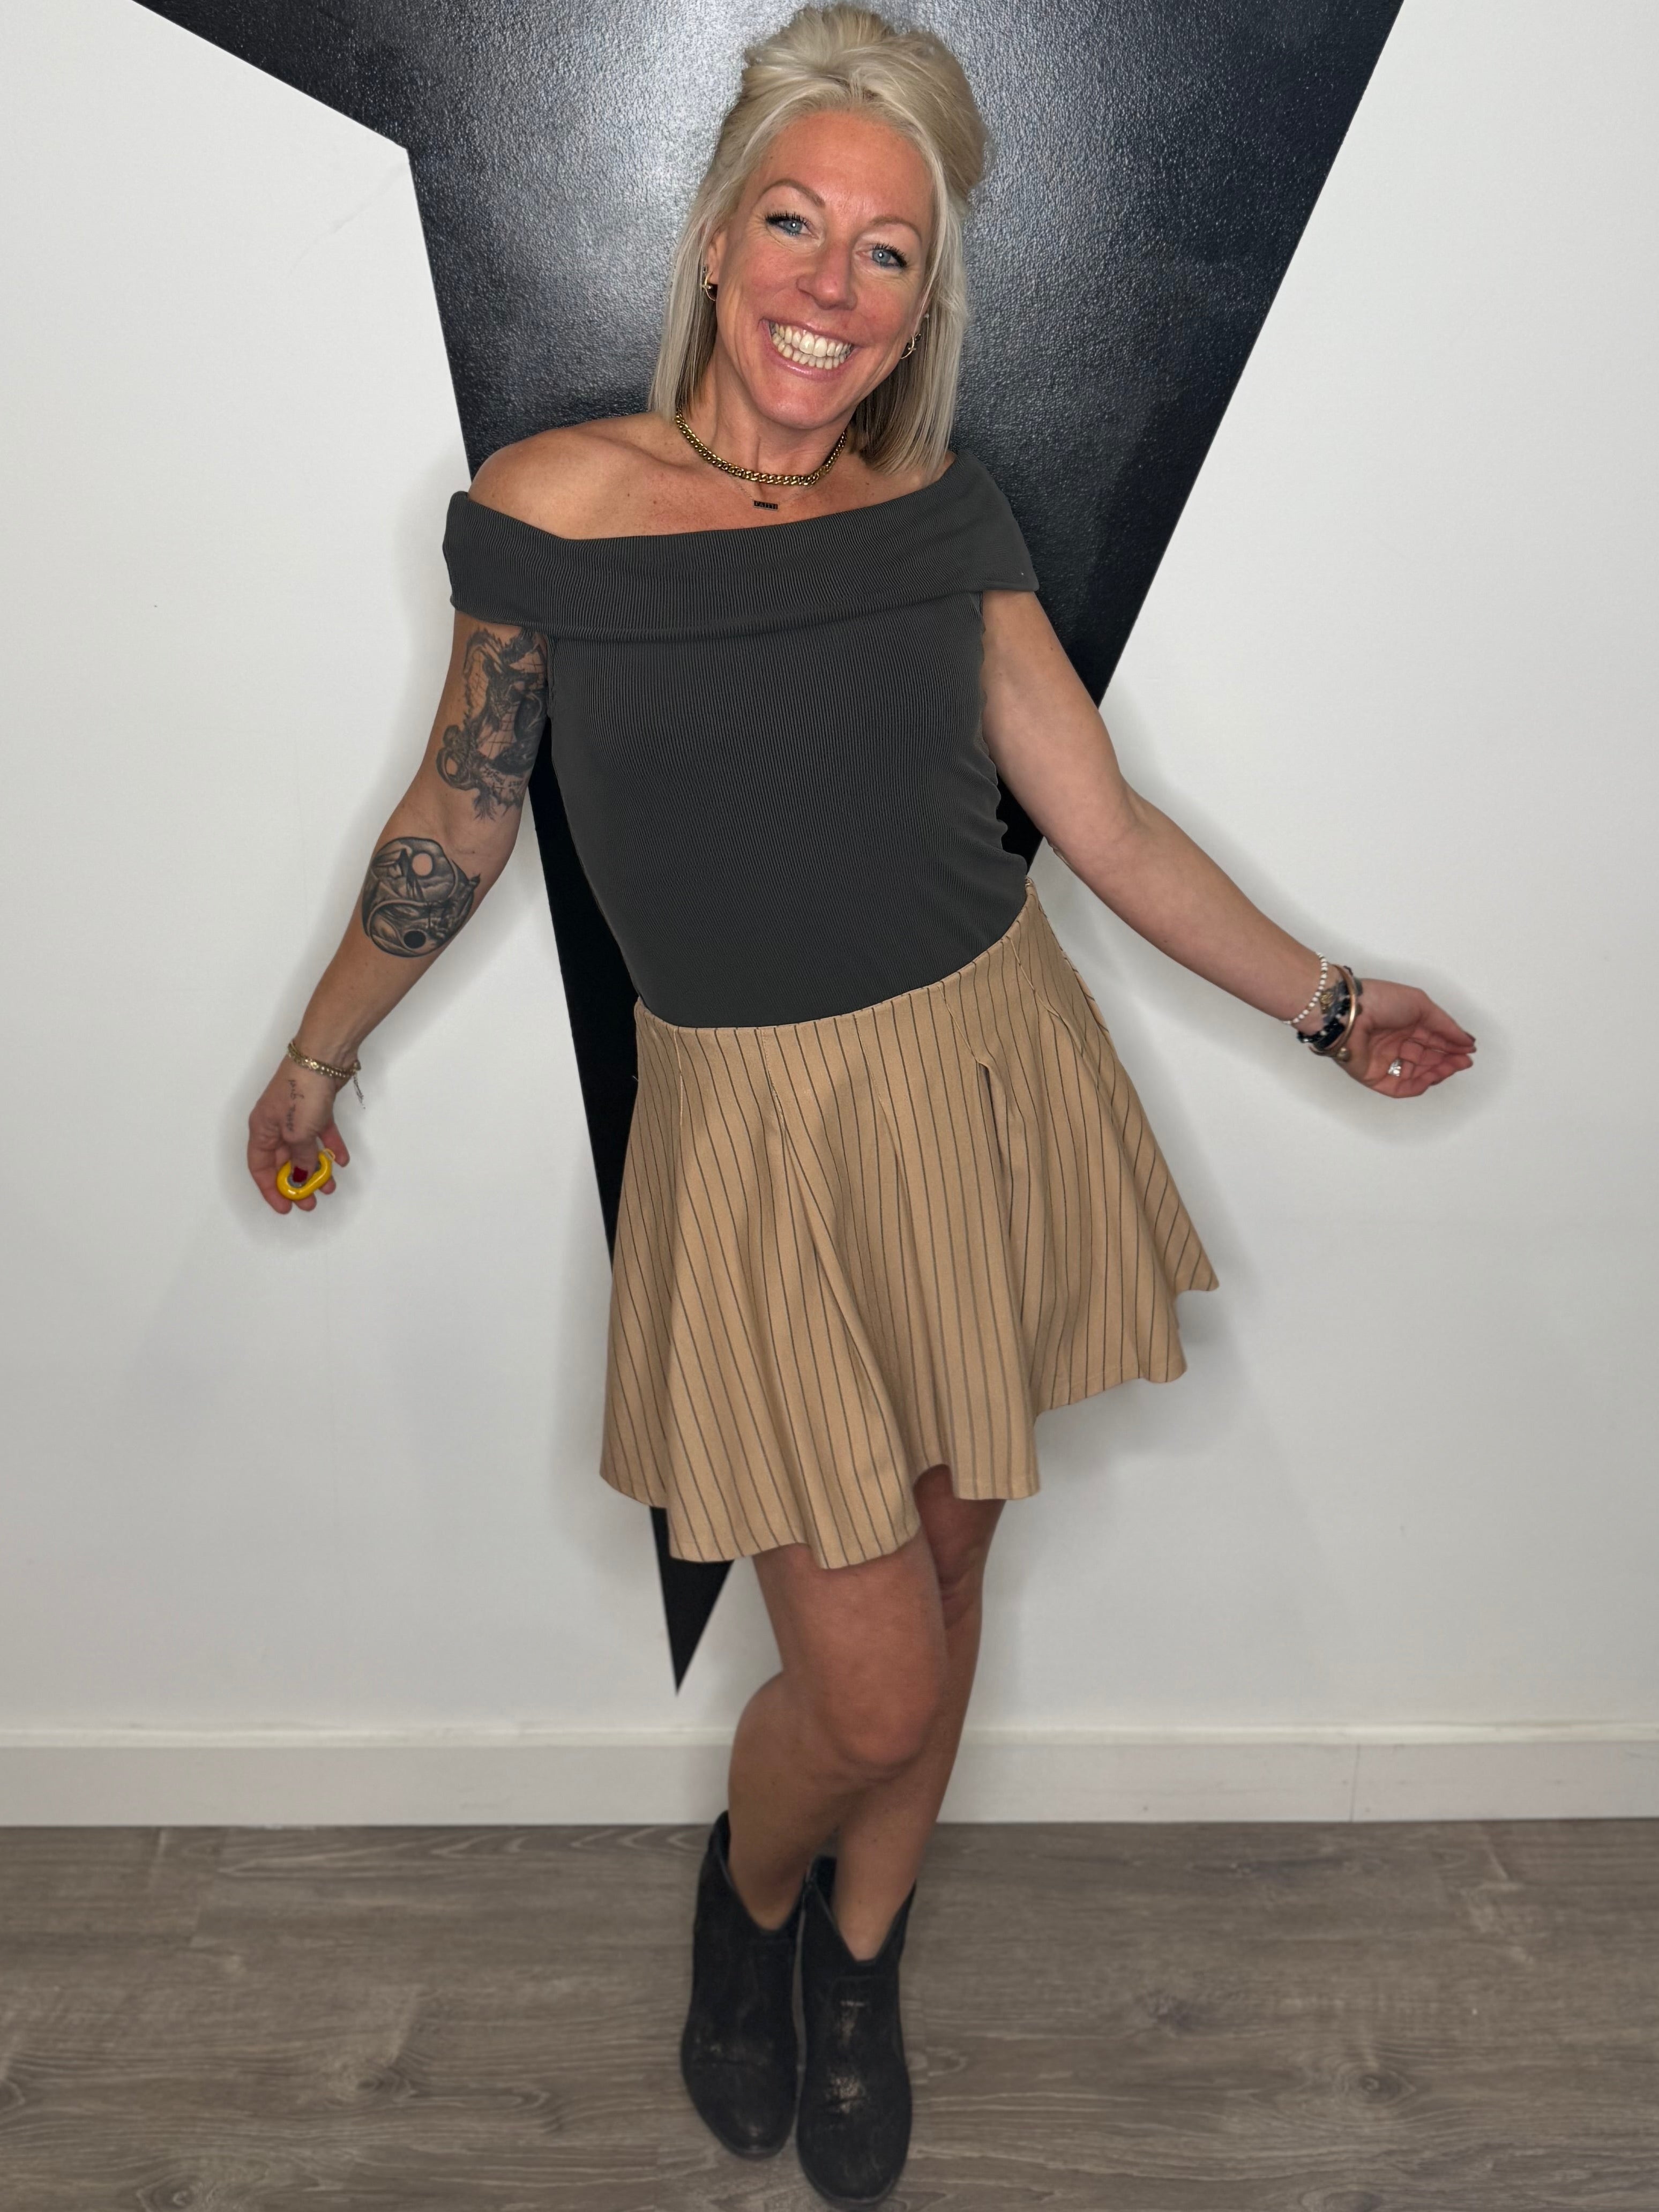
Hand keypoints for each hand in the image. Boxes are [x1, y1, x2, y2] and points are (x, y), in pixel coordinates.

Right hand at [247, 1060, 351, 1213]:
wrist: (323, 1057)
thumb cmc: (302, 1093)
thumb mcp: (298, 1134)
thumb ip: (299, 1158)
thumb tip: (300, 1177)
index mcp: (261, 1130)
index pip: (259, 1167)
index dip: (270, 1189)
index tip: (285, 1207)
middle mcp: (276, 1124)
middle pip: (283, 1161)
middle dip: (296, 1183)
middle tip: (310, 1202)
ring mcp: (297, 1115)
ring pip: (304, 1149)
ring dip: (316, 1169)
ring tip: (329, 1186)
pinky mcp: (316, 1107)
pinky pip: (321, 1134)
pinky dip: (330, 1147)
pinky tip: (342, 1160)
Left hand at [1334, 977, 1475, 1096]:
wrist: (1350, 1013)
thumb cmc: (1383, 1001)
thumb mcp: (1422, 1006)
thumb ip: (1445, 1026)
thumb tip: (1467, 1041)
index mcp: (1404, 1023)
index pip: (1432, 1038)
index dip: (1451, 1045)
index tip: (1469, 1050)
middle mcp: (1395, 1041)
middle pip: (1426, 1057)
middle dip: (1447, 1060)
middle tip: (1464, 1062)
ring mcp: (1384, 1060)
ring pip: (1415, 1073)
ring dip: (1436, 1072)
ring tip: (1451, 1067)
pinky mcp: (1373, 1076)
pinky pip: (1398, 1087)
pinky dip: (1416, 1085)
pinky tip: (1430, 1078)